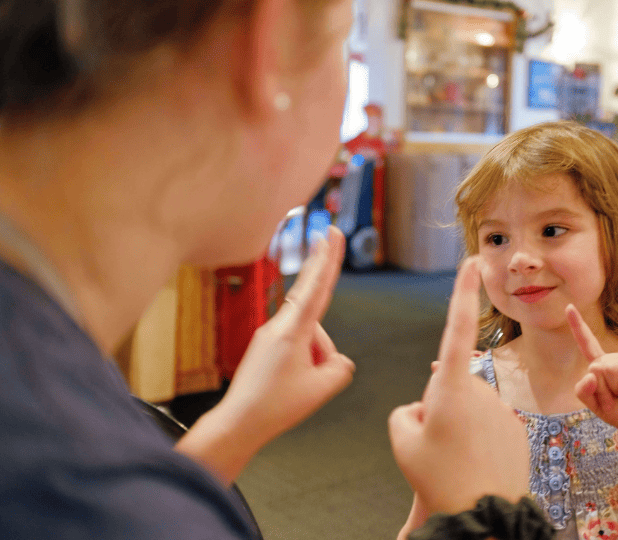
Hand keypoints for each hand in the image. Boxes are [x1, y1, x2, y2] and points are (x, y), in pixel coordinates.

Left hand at [220, 226, 354, 442]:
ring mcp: (268, 335)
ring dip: (317, 355)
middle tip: (329, 234)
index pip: (317, 288)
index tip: (332, 234)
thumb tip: (336, 359)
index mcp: (293, 331)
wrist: (238, 423)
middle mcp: (278, 326)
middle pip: (312, 299)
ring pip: (308, 334)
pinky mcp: (264, 348)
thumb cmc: (276, 406)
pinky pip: (295, 344)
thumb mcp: (322, 389)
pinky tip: (295, 384)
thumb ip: (340, 367)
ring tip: (302, 386)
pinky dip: (305, 358)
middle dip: (321, 266)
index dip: (329, 260)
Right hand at [388, 257, 529, 517]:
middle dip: (439, 405)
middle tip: (435, 444)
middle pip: (450, 385)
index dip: (462, 292)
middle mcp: (480, 389)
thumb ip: (405, 412)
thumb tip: (422, 406)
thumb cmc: (438, 478)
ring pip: (469, 407)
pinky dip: (479, 438)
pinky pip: (488, 423)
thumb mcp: (403, 440)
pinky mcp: (515, 427)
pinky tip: (475, 464)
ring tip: (456, 459)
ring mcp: (501, 408)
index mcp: (451, 386)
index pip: (457, 327)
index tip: (471, 262)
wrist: (484, 516)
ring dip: (459, 424)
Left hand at [567, 304, 617, 436]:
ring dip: (615, 391)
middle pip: (596, 367)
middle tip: (615, 398)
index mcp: (602, 364)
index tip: (569, 306)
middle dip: (602, 389)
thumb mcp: (594, 404)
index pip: (587, 342)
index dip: (577, 325)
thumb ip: (584, 391)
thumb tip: (591, 374)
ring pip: (611, 371)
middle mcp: (616, 359)